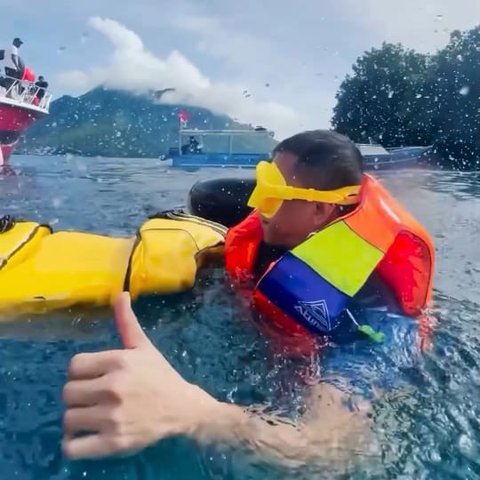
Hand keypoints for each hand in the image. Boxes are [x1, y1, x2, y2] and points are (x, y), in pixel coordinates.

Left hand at [62, 292, 218, 459]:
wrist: (184, 409)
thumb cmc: (161, 377)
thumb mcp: (144, 347)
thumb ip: (127, 322)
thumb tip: (120, 294)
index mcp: (119, 361)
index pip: (74, 366)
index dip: (82, 372)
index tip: (95, 378)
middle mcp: (113, 387)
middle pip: (67, 393)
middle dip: (79, 396)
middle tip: (95, 399)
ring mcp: (112, 417)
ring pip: (68, 419)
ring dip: (77, 419)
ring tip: (93, 417)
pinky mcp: (113, 443)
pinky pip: (72, 447)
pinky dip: (74, 445)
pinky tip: (86, 437)